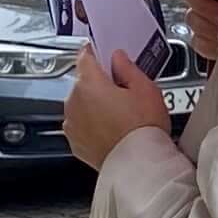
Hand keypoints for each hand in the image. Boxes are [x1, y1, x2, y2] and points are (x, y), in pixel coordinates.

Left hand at [64, 43, 172, 170]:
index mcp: (89, 83)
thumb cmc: (143, 128)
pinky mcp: (75, 141)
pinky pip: (82, 124)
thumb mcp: (145, 88)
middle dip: (100, 83)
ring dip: (95, 104)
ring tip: (121, 115)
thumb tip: (118, 58)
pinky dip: (92, 124)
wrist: (137, 165)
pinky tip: (113, 129)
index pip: (85, 56)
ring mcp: (72, 123)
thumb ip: (127, 68)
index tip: (106, 55)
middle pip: (84, 82)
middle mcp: (74, 101)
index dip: (97, 52)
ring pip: (82, 103)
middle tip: (125, 92)